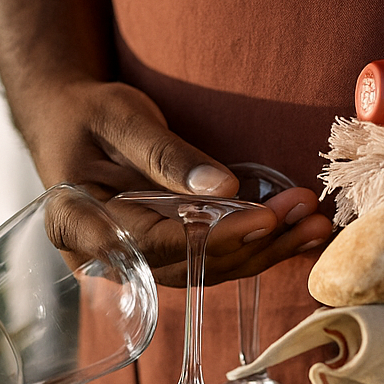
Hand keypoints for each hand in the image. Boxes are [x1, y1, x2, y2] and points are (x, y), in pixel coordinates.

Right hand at [29, 78, 331, 286]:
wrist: (67, 123)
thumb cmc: (87, 115)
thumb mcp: (121, 119)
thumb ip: (166, 156)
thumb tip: (222, 187)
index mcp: (76, 222)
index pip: (155, 243)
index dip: (214, 236)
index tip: (265, 220)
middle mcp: (104, 257)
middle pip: (189, 264)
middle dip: (255, 242)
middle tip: (308, 215)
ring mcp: (135, 263)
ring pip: (208, 268)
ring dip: (267, 250)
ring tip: (316, 225)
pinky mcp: (163, 256)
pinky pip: (212, 259)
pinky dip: (257, 247)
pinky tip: (300, 233)